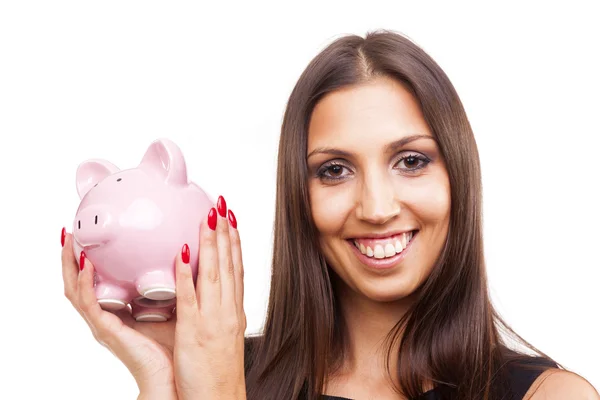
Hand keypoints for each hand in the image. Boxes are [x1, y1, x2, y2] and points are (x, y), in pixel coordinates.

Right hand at [61, 230, 177, 398]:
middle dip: (70, 257)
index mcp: (118, 311)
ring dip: (70, 265)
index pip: (96, 281)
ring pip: (76, 291)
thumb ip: (172, 284)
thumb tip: (187, 253)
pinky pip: (90, 305)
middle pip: (79, 283)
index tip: (87, 234)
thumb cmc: (172, 346)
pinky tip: (88, 265)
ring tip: (69, 240)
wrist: (172, 379)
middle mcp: (107, 316)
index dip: (89, 259)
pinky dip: (86, 284)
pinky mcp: (107, 331)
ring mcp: (103, 324)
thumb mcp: (171, 306)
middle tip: (69, 231)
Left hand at [173, 196, 246, 399]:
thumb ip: (218, 314)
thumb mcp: (223, 337)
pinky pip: (190, 298)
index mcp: (233, 311)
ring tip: (208, 217)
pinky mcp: (194, 331)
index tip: (231, 218)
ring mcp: (213, 319)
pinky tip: (182, 254)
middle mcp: (227, 310)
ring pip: (214, 274)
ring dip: (211, 243)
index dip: (235, 241)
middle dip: (225, 232)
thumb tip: (213, 298)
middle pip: (229, 264)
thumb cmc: (219, 374)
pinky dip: (187, 274)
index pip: (236, 268)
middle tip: (221, 205)